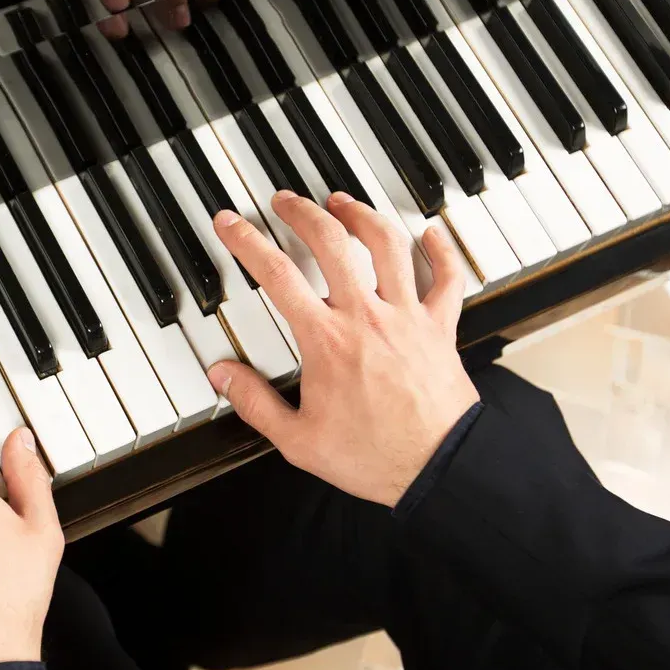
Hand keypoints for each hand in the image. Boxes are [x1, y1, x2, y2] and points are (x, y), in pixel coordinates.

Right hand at [207, 191, 479, 508]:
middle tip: (286, 202)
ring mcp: (407, 317)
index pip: (277, 275)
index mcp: (326, 340)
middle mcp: (367, 317)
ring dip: (362, 216)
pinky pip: (446, 278)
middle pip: (332, 242)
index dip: (247, 242)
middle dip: (303, 212)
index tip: (231, 224)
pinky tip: (431, 234)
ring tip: (344, 203)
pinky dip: (441, 250)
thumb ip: (255, 403)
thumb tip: (223, 375)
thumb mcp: (298, 440)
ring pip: (387, 245)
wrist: (437, 467)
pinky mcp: (440, 328)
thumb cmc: (373, 457)